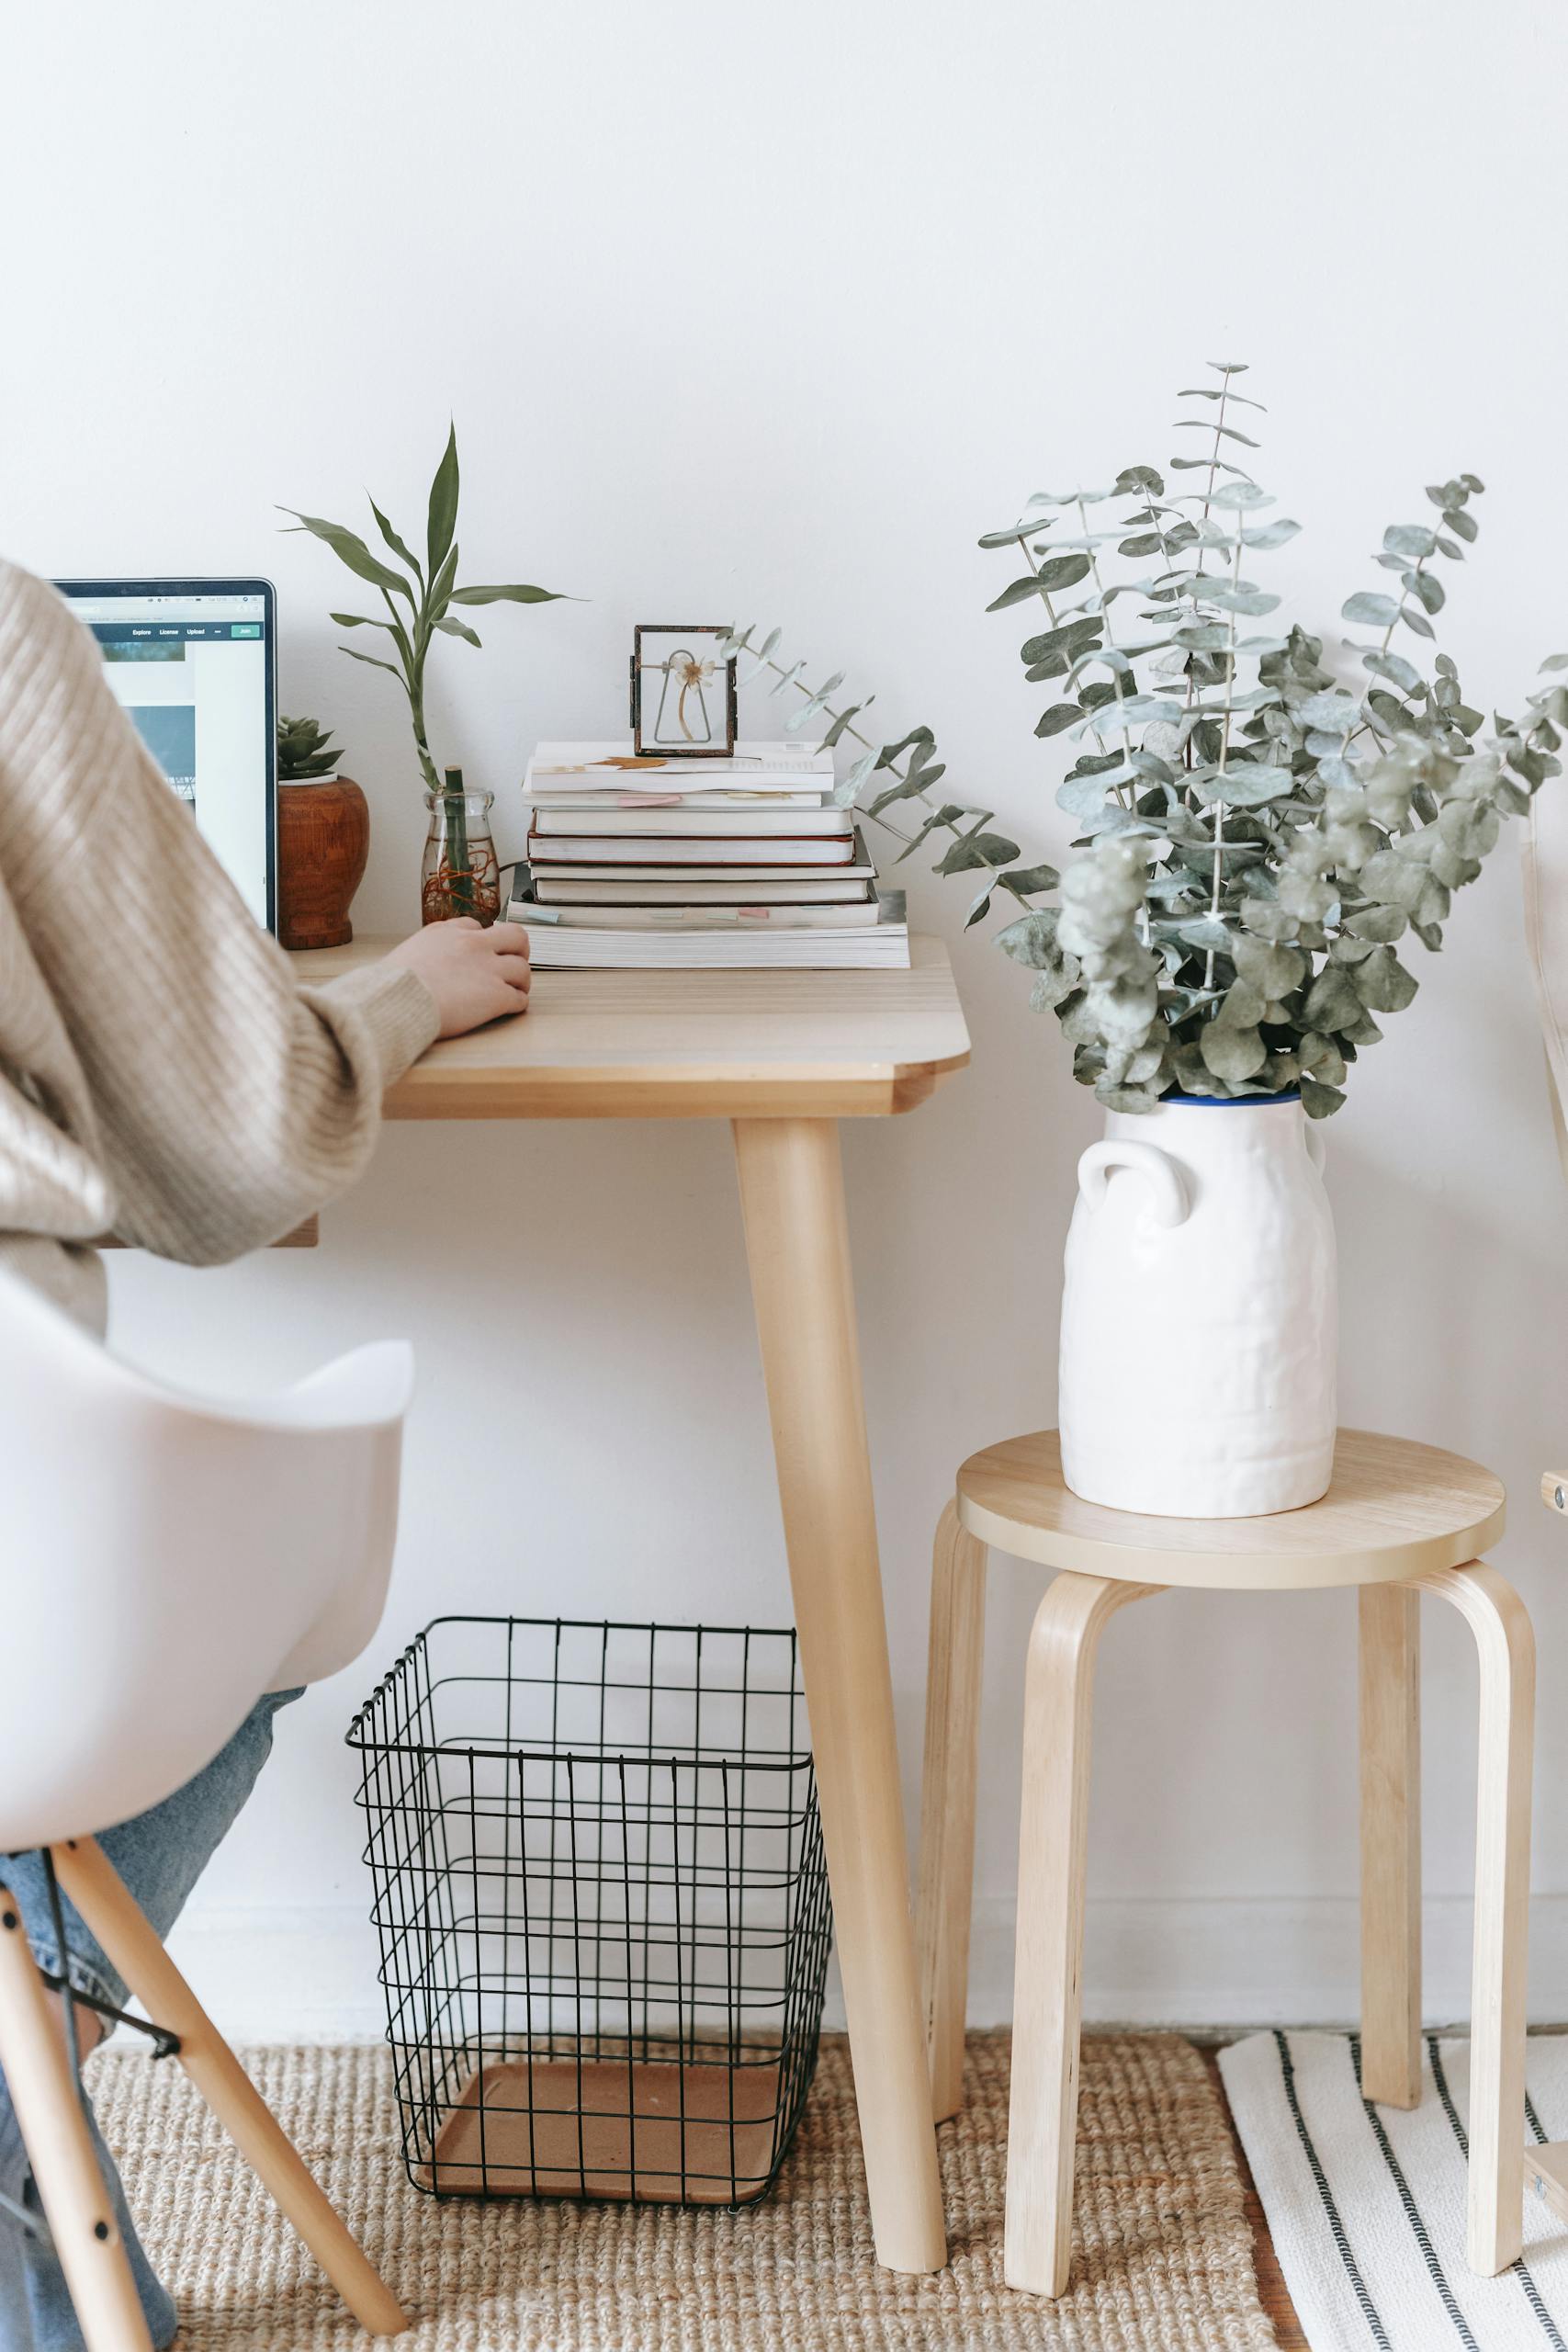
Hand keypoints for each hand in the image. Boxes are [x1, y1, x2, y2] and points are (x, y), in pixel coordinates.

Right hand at [383, 918, 530, 1036]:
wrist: (395, 1000)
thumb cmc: (390, 985)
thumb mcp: (406, 953)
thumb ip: (427, 952)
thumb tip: (427, 964)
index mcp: (447, 932)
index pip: (476, 926)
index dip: (483, 940)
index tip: (482, 951)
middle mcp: (472, 944)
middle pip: (515, 936)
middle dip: (518, 950)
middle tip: (514, 962)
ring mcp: (487, 968)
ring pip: (522, 968)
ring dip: (520, 981)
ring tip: (515, 990)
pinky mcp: (496, 995)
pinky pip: (519, 998)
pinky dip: (517, 1004)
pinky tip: (509, 1009)